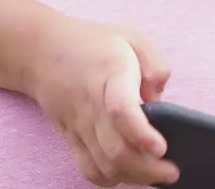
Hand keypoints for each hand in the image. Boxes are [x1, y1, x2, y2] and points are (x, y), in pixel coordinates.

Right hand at [27, 17, 178, 186]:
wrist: (41, 51)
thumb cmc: (94, 44)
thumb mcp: (132, 39)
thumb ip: (156, 66)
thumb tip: (159, 100)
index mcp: (110, 73)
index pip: (121, 110)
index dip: (141, 133)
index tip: (160, 147)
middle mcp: (92, 103)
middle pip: (115, 148)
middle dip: (148, 169)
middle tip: (172, 171)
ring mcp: (79, 124)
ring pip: (104, 165)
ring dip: (134, 177)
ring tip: (158, 175)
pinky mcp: (71, 137)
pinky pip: (88, 169)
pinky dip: (110, 179)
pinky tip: (129, 174)